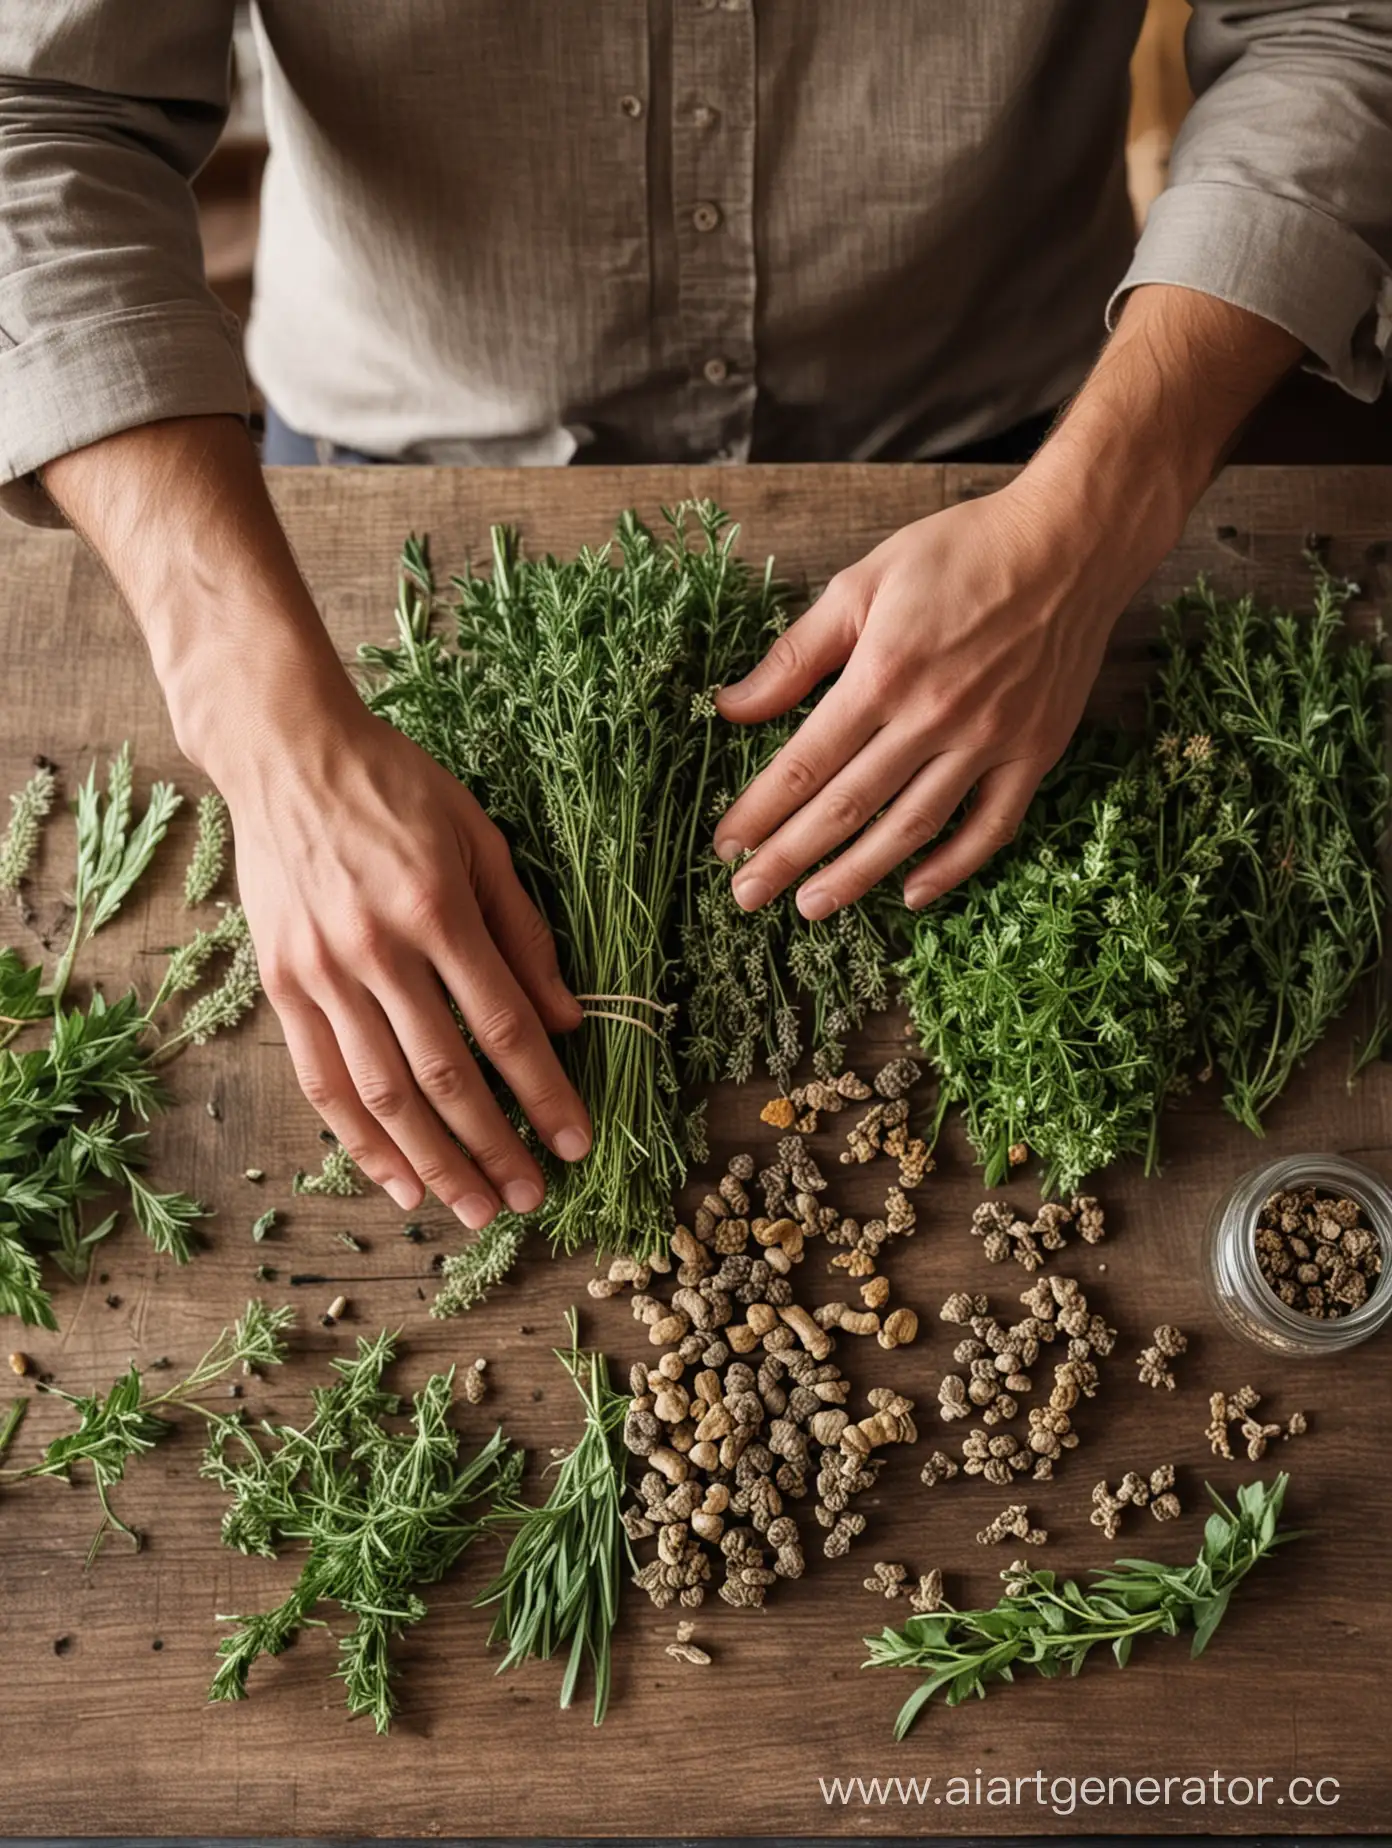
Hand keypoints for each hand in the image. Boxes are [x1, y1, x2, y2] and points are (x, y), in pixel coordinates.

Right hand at [224, 695, 591, 1227]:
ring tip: (474, 1209)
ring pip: (381, 1093)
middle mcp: (376, 949)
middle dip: (494, 1148)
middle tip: (531, 1199)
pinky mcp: (280, 984)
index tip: (576, 1142)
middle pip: (445, 1076)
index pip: (504, 1026)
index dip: (545, 1094)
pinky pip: (322, 1080)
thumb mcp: (479, 838)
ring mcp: (320, 972)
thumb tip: (568, 1019)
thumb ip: (524, 932)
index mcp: (437, 908)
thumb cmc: (396, 787)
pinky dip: (360, 1140)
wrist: (286, 752)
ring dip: (432, 1162)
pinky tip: (396, 1179)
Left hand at [711, 477, 1130, 913]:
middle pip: (849, 806)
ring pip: (912, 827)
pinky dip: (951, 867)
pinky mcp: (1034, 752)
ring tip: (812, 907)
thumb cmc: (961, 552)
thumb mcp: (862, 583)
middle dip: (790, 858)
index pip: (805, 763)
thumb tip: (731, 707)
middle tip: (747, 897)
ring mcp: (989, 740)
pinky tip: (911, 893)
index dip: (760, 812)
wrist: (1071, 541)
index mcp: (883, 673)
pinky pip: (990, 827)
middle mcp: (934, 716)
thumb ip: (796, 654)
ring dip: (857, 874)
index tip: (726, 847)